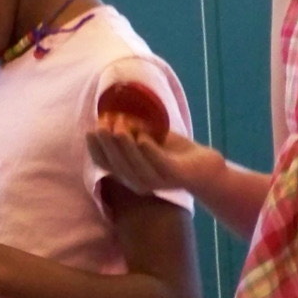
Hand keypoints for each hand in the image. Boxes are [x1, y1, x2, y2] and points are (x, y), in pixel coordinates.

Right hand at [86, 125, 217, 195]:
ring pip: (136, 168)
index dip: (95, 148)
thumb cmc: (172, 150)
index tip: (91, 129)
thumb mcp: (147, 137)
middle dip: (107, 144)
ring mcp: (158, 181)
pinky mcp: (176, 177)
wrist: (206, 166)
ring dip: (125, 147)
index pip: (104, 164)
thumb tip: (110, 116)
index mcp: (128, 172)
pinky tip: (143, 137)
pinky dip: (149, 151)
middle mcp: (139, 182)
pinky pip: (160, 165)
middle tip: (103, 123)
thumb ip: (130, 130)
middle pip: (117, 166)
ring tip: (119, 127)